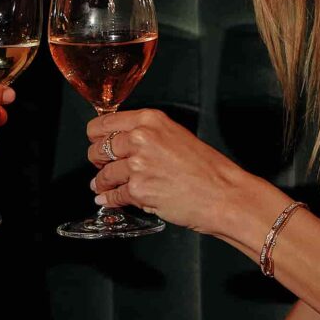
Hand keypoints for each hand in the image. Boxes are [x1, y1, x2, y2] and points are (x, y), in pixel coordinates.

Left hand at [86, 109, 280, 245]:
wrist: (224, 194)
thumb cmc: (207, 169)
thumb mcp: (176, 136)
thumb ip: (148, 134)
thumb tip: (121, 142)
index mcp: (150, 120)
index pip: (104, 123)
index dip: (96, 136)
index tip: (96, 142)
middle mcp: (141, 138)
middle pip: (98, 148)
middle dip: (97, 160)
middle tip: (103, 166)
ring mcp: (138, 165)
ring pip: (104, 174)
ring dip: (102, 182)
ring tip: (103, 185)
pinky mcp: (138, 190)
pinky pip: (113, 195)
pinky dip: (109, 199)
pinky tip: (108, 199)